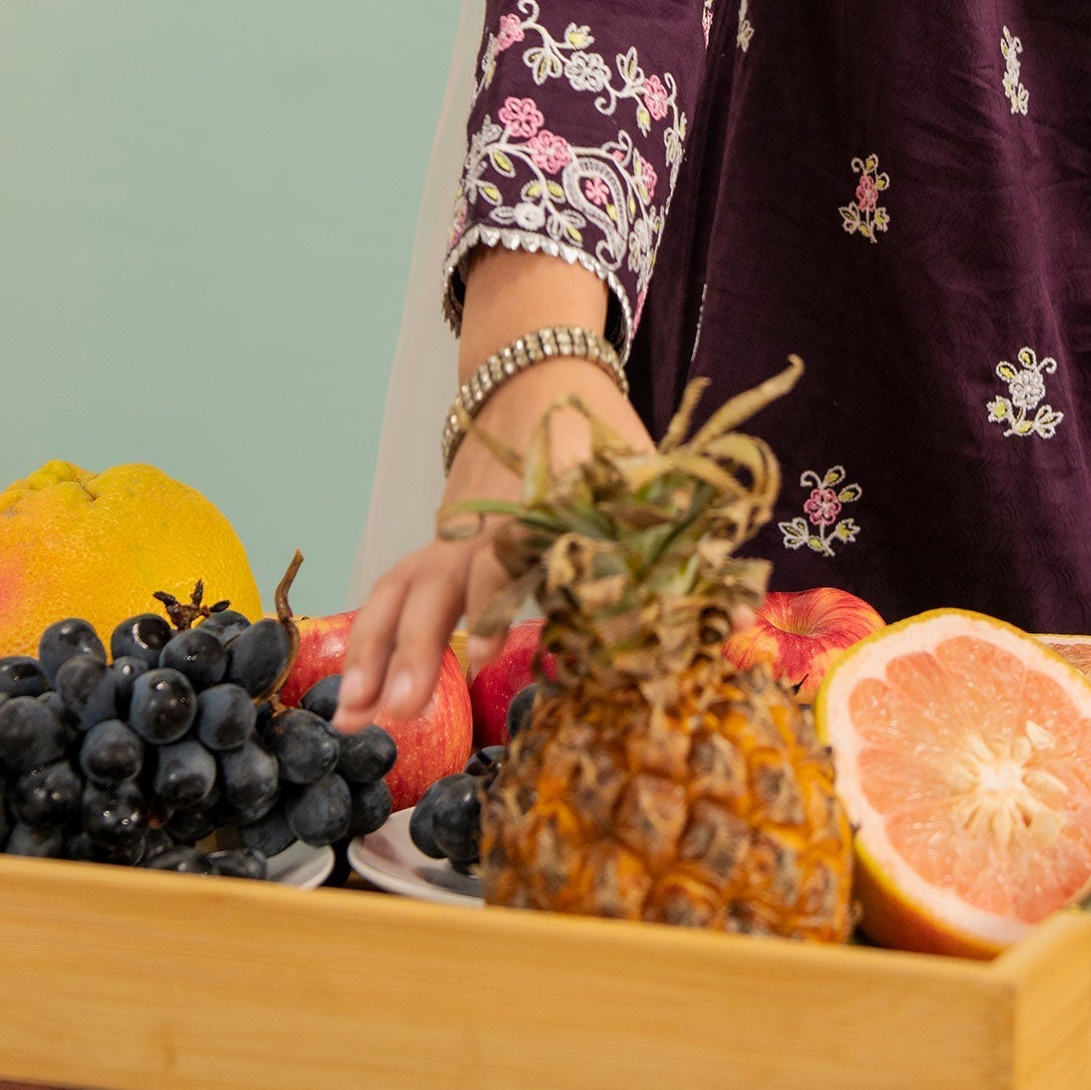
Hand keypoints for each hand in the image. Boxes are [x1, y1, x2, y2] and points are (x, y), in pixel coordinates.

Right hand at [335, 357, 652, 725]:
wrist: (538, 372)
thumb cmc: (604, 433)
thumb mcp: (650, 474)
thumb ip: (685, 543)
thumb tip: (739, 611)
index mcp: (541, 496)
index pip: (512, 545)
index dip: (499, 594)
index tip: (492, 651)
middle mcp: (485, 516)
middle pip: (439, 577)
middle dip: (418, 646)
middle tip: (401, 711)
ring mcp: (452, 529)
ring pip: (400, 586)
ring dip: (373, 652)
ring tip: (351, 718)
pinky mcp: (436, 542)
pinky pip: (393, 589)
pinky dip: (369, 640)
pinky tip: (353, 697)